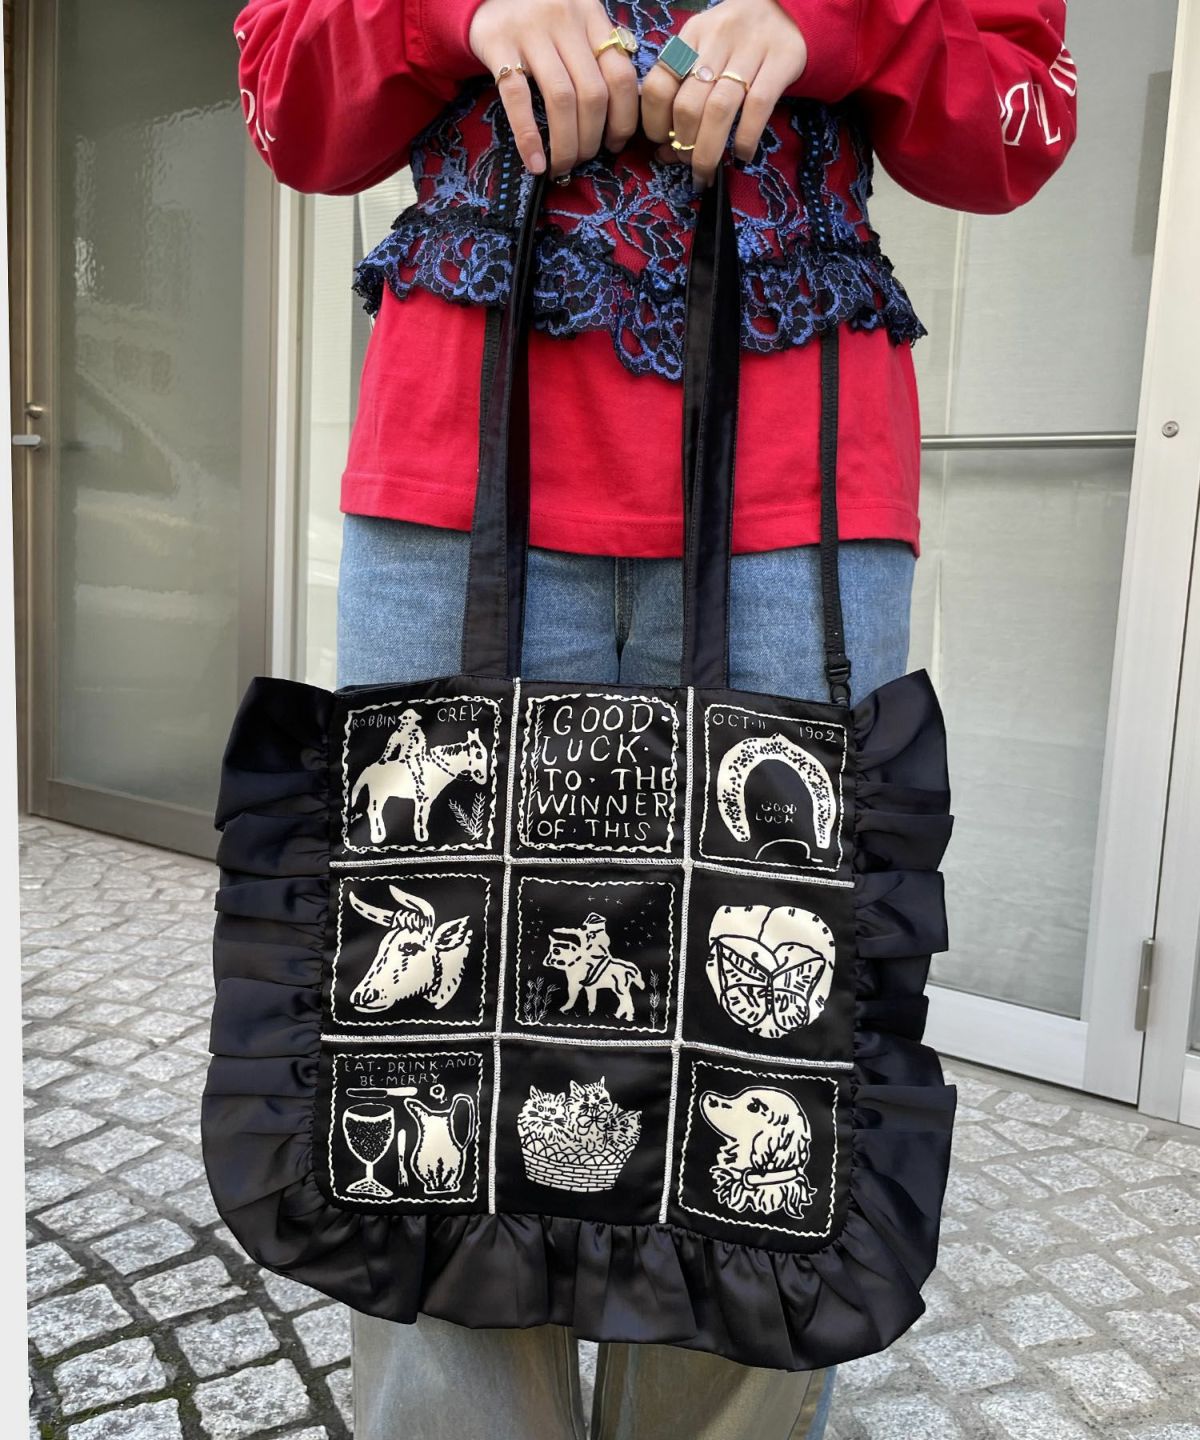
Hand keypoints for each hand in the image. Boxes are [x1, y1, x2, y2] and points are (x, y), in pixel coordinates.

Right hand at [468, 0, 639, 177]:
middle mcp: (565, 19)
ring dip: (566, 144)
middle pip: (592, 93)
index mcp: (590, 15)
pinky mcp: (499, 43)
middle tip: (582, 160)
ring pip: (562, 99)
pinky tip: (535, 162)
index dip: (623, 118)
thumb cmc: (537, 22)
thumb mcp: (573, 25)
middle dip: (591, 139)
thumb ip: (595, 56)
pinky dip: (528, 137)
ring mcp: (531, 30)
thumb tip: (619, 118)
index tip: (614, 144)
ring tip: (561, 166)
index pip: (621, 74)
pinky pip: (518, 98)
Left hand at [640, 0, 807, 186]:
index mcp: (692, 35)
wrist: (788, 11)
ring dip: (708, 150)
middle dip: (684, 144)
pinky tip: (741, 155)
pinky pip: (758, 107)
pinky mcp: (782, 58)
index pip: (658, 84)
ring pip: (719, 109)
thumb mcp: (705, 53)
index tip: (664, 144)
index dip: (655, 123)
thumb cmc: (737, 43)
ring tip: (707, 171)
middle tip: (690, 162)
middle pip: (688, 104)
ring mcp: (751, 47)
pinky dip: (745, 138)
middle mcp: (718, 38)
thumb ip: (683, 94)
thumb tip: (665, 153)